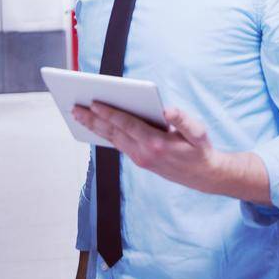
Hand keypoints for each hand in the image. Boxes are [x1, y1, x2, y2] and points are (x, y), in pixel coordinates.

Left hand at [72, 103, 219, 193]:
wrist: (203, 176)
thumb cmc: (200, 150)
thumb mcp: (198, 133)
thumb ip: (183, 120)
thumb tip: (168, 110)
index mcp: (156, 143)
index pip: (127, 125)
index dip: (109, 113)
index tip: (94, 102)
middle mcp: (144, 153)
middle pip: (113, 133)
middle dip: (93, 120)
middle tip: (75, 108)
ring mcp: (140, 158)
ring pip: (112, 140)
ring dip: (94, 127)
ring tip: (79, 115)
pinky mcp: (139, 160)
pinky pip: (118, 145)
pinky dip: (104, 135)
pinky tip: (95, 126)